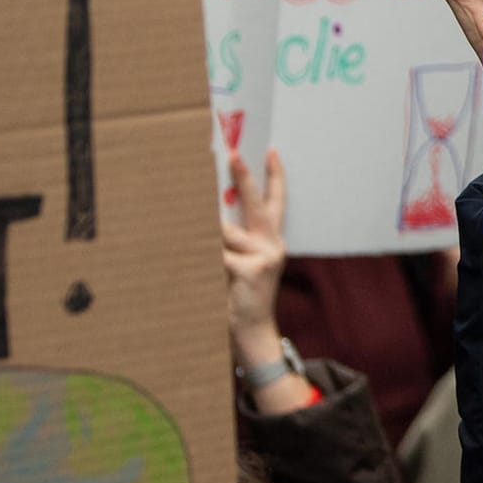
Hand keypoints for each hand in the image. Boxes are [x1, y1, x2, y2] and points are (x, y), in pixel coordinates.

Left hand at [223, 149, 286, 364]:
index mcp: (270, 241)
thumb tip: (209, 216)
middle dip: (244, 177)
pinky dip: (206, 261)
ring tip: (209, 266)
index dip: (274, 177)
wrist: (251, 330)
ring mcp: (265, 256)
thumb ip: (231, 240)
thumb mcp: (240, 264)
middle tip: (232, 153)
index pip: (275, 203)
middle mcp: (272, 244)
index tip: (269, 152)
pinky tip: (210, 276)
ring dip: (208, 245)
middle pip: (256, 204)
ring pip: (223, 233)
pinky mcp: (252, 269)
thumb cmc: (240, 295)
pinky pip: (218, 253)